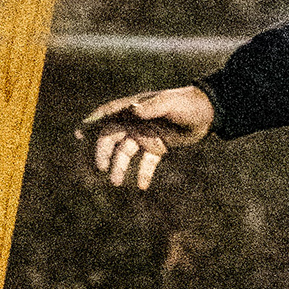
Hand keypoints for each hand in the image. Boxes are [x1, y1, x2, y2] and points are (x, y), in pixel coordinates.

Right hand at [80, 85, 214, 189]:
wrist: (209, 112)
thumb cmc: (188, 103)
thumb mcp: (170, 103)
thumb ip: (151, 107)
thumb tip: (133, 110)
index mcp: (135, 107)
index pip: (108, 113)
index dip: (92, 121)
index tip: (78, 132)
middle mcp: (136, 121)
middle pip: (111, 137)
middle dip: (103, 151)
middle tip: (101, 167)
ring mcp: (146, 135)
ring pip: (125, 152)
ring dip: (119, 166)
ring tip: (115, 182)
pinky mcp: (158, 147)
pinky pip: (146, 163)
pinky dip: (142, 173)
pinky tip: (141, 186)